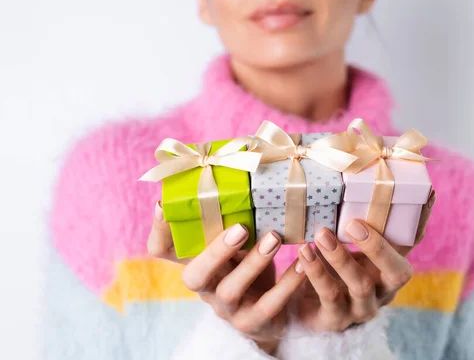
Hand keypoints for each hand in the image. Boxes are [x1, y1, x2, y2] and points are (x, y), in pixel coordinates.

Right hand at [147, 202, 305, 353]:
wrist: (274, 309)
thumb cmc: (250, 263)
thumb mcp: (237, 241)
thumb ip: (232, 217)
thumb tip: (244, 162)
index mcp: (196, 261)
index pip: (162, 250)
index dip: (159, 231)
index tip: (164, 204)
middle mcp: (206, 287)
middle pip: (194, 276)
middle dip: (215, 251)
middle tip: (240, 227)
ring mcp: (227, 309)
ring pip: (230, 290)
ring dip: (252, 263)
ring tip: (275, 238)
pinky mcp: (254, 323)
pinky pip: (268, 306)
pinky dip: (286, 284)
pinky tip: (303, 265)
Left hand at [295, 190, 435, 331]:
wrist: (302, 311)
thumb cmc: (330, 269)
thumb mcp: (347, 246)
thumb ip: (355, 222)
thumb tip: (360, 180)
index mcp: (391, 267)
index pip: (412, 243)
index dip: (420, 221)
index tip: (425, 193)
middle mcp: (384, 290)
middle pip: (398, 272)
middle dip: (378, 247)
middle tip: (353, 224)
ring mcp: (361, 308)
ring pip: (359, 285)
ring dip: (340, 258)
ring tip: (320, 234)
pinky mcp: (335, 320)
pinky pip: (328, 296)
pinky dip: (316, 272)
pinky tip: (303, 254)